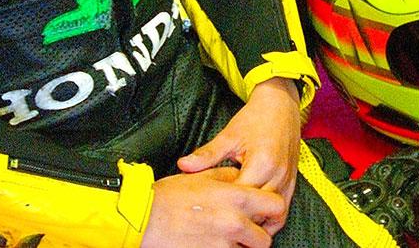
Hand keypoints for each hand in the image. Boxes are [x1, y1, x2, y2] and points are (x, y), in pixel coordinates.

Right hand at [140, 166, 283, 247]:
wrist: (142, 219)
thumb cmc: (167, 197)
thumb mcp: (201, 177)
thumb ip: (227, 177)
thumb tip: (240, 178)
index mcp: (237, 197)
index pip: (276, 206)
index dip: (271, 210)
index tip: (264, 212)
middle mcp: (235, 222)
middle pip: (265, 239)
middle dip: (257, 237)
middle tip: (247, 232)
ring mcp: (224, 245)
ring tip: (226, 239)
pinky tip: (214, 244)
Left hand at [177, 78, 301, 234]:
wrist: (281, 104)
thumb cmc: (256, 118)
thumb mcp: (228, 135)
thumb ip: (207, 155)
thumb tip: (183, 165)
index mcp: (262, 162)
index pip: (241, 197)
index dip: (225, 208)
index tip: (209, 212)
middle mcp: (278, 174)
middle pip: (258, 210)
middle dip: (241, 219)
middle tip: (221, 227)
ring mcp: (288, 179)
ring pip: (274, 215)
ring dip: (257, 222)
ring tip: (238, 228)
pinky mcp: (292, 181)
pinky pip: (283, 208)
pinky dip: (270, 217)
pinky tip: (255, 219)